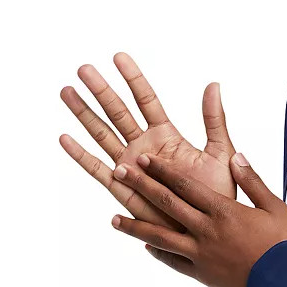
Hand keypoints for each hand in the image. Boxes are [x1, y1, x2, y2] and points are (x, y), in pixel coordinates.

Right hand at [59, 52, 236, 232]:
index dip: (133, 79)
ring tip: (67, 91)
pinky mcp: (123, 189)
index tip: (119, 56)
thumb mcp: (221, 153)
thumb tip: (214, 85)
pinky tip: (65, 138)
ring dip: (84, 113)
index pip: (146, 100)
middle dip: (102, 90)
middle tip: (84, 68)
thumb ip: (215, 120)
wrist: (209, 230)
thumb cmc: (217, 195)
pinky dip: (81, 155)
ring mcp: (131, 167)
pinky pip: (98, 169)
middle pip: (118, 112)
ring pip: (103, 134)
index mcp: (167, 136)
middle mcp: (145, 148)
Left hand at [109, 151, 286, 286]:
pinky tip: (146, 247)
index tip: (143, 159)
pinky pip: (173, 262)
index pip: (185, 185)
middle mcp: (205, 230)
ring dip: (134, 226)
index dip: (162, 170)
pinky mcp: (202, 274)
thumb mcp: (274, 206)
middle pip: (166, 204)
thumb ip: (252, 181)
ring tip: (113, 219)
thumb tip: (237, 157)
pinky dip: (158, 254)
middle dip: (141, 186)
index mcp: (223, 210)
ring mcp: (200, 254)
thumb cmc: (285, 244)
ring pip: (159, 237)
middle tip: (120, 172)